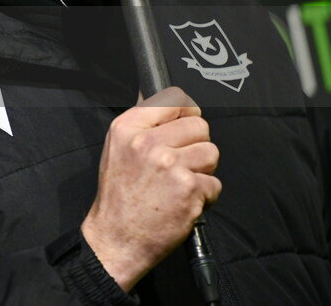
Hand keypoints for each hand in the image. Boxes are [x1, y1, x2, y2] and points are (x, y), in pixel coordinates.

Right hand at [80, 87, 220, 291]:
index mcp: (128, 128)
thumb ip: (140, 121)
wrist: (117, 238)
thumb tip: (154, 93)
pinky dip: (204, 196)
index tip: (185, 125)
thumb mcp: (116, 148)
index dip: (185, 114)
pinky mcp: (189, 189)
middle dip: (196, 145)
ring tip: (181, 184)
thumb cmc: (118, 197)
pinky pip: (214, 183)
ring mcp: (170, 165)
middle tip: (180, 163)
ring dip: (202, 171)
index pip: (173, 100)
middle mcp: (147, 142)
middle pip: (199, 126)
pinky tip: (183, 201)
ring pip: (211, 153)